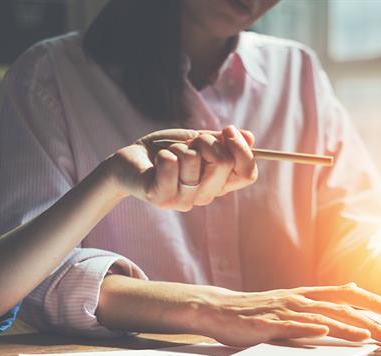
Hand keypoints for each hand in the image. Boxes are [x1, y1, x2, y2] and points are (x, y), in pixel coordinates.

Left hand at [105, 125, 256, 210]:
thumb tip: (250, 137)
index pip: (247, 174)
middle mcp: (205, 196)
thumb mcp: (196, 141)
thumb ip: (220, 141)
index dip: (242, 150)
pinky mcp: (161, 198)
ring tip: (169, 154)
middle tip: (190, 143)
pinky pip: (171, 164)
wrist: (129, 161)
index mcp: (218, 183)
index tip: (228, 130)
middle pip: (224, 162)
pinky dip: (163, 153)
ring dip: (179, 147)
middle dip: (205, 140)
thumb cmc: (164, 151)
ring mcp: (184, 200)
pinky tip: (157, 161)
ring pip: (194, 160)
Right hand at [191, 283, 380, 346]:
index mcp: (304, 295)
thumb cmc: (257, 308)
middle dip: (368, 320)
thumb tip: (349, 292)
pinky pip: (289, 326)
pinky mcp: (266, 325)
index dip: (369, 300)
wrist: (220, 308)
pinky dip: (307, 328)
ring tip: (367, 335)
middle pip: (338, 308)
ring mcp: (282, 311)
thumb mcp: (292, 300)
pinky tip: (322, 331)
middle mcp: (298, 300)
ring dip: (345, 327)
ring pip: (319, 318)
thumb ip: (318, 299)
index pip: (343, 294)